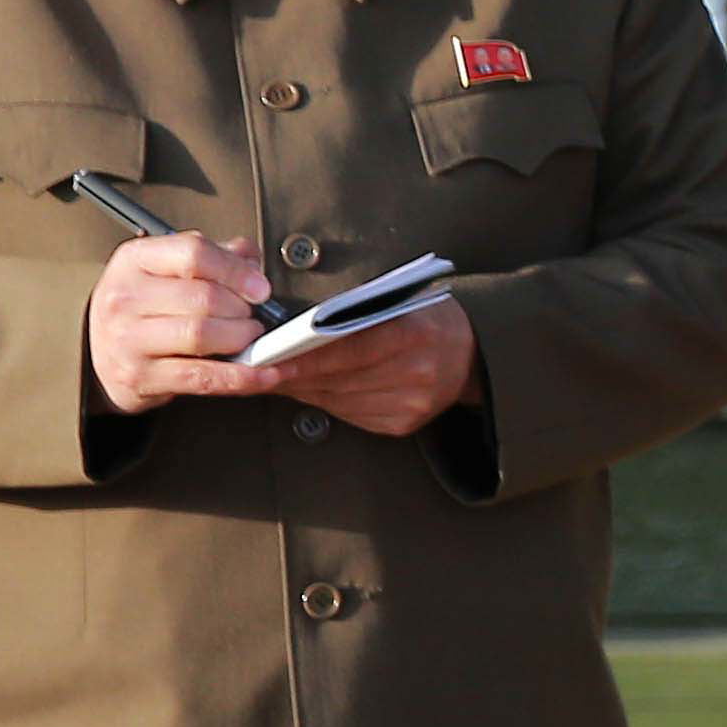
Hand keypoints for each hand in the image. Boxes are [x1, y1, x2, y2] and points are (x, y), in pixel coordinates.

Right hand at [88, 231, 274, 411]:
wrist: (97, 351)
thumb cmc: (141, 306)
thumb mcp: (166, 267)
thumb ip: (214, 256)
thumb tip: (252, 259)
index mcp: (135, 260)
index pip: (194, 253)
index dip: (236, 270)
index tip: (260, 287)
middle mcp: (125, 297)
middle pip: (203, 297)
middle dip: (243, 309)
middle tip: (254, 316)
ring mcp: (128, 340)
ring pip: (202, 335)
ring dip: (242, 339)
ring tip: (252, 338)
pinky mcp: (139, 377)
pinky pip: (203, 378)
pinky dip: (244, 376)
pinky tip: (266, 373)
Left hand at [240, 295, 479, 438]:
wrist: (474, 354)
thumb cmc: (429, 319)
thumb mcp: (399, 301)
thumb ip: (353, 314)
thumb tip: (294, 331)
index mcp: (416, 334)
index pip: (347, 349)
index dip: (303, 358)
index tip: (266, 361)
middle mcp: (416, 373)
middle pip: (335, 378)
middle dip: (290, 374)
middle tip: (253, 369)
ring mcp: (410, 403)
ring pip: (336, 400)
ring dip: (302, 389)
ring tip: (274, 376)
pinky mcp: (402, 424)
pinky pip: (349, 415)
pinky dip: (325, 401)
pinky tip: (312, 389)